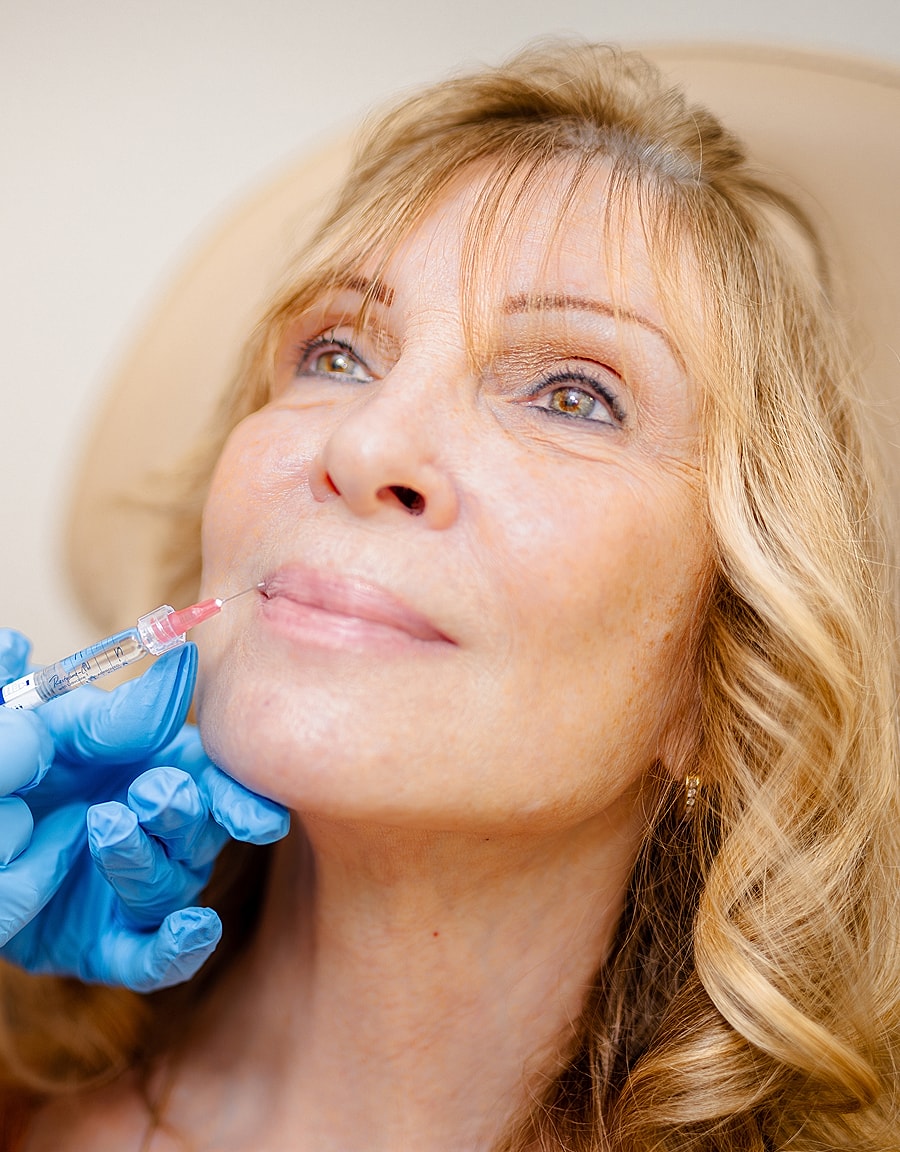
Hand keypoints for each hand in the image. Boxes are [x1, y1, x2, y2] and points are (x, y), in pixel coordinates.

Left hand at [0, 629, 288, 990]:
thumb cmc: (23, 759)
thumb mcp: (54, 728)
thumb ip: (116, 713)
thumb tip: (183, 665)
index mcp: (163, 773)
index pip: (220, 788)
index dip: (244, 802)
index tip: (257, 818)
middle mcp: (162, 836)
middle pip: (201, 835)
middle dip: (185, 816)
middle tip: (151, 793)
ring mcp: (136, 894)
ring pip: (174, 889)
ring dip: (149, 860)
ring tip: (103, 825)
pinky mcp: (107, 946)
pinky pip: (153, 960)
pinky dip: (179, 949)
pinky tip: (193, 927)